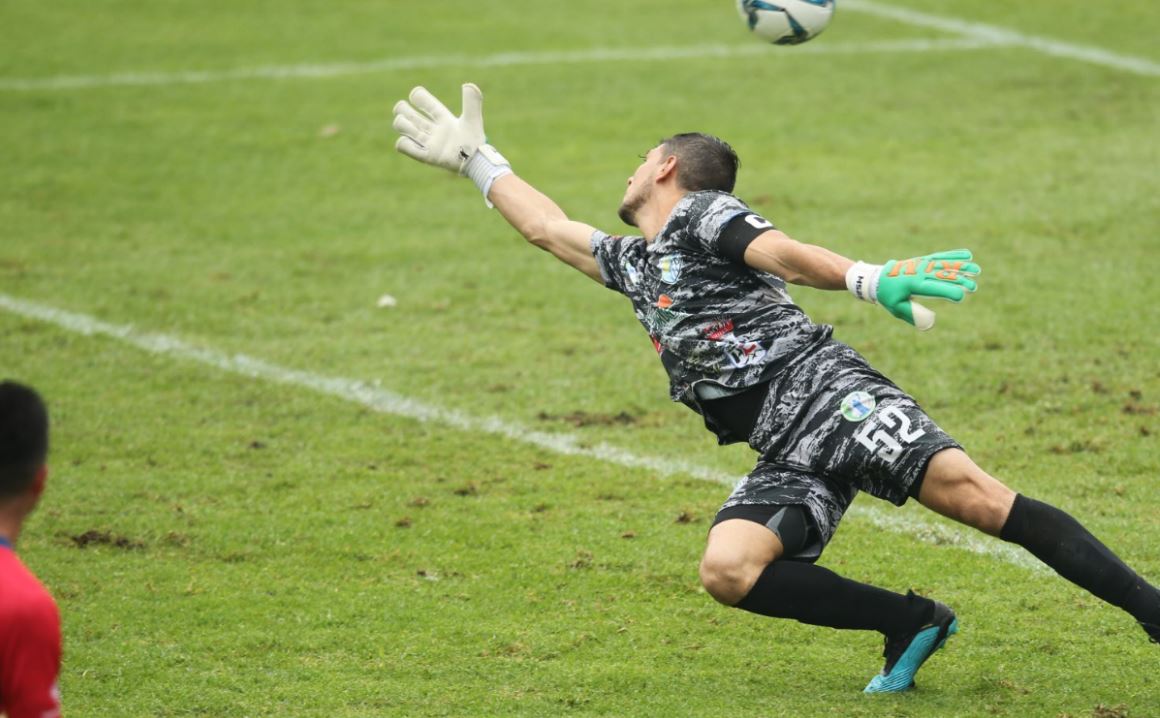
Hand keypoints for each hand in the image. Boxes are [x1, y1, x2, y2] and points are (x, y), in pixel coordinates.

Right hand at [393, 83, 485, 173]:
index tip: (416, 97)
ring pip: (402, 127)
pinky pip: (404, 147)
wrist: (475, 162)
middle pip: (406, 112)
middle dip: (402, 109)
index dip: (417, 96)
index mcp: (442, 117)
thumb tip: (468, 84)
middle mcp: (432, 128)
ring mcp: (428, 142)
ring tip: (414, 129)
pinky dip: (403, 143)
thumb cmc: (474, 140)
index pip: (423, 100)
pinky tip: (414, 142)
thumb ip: (472, 102)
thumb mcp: (473, 119)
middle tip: (411, 114)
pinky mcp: (426, 156)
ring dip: (402, 124)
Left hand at [847, 249, 979, 329]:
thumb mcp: (897, 308)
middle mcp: (918, 272)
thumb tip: (930, 325)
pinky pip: (940, 257)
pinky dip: (954, 255)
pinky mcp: (924, 261)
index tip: (961, 296)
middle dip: (960, 281)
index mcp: (912, 284)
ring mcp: (922, 264)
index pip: (932, 288)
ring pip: (944, 264)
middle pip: (942, 276)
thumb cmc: (888, 296)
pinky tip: (968, 256)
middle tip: (974, 288)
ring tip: (977, 270)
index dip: (947, 291)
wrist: (878, 278)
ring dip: (961, 267)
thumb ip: (913, 315)